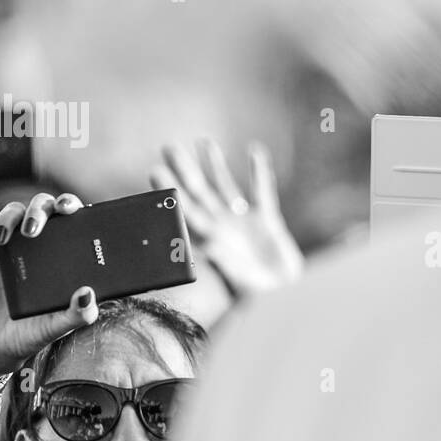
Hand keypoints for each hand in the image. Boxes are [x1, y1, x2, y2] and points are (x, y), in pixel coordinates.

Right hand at [0, 193, 98, 388]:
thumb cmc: (33, 333)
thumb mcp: (58, 327)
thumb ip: (78, 315)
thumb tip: (89, 294)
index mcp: (63, 254)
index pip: (71, 218)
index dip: (71, 205)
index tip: (71, 210)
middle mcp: (39, 245)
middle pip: (41, 207)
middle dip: (39, 208)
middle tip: (34, 229)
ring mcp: (10, 248)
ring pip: (11, 213)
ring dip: (8, 217)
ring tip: (4, 240)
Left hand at [151, 139, 302, 297]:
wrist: (286, 298)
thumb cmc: (257, 294)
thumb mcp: (237, 280)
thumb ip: (222, 262)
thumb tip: (207, 246)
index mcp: (209, 240)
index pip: (184, 210)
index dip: (171, 191)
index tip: (155, 172)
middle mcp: (222, 227)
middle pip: (199, 193)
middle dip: (185, 170)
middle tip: (168, 147)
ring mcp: (243, 222)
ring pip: (225, 187)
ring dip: (215, 165)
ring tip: (204, 142)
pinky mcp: (267, 220)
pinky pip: (262, 191)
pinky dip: (259, 172)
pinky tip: (254, 151)